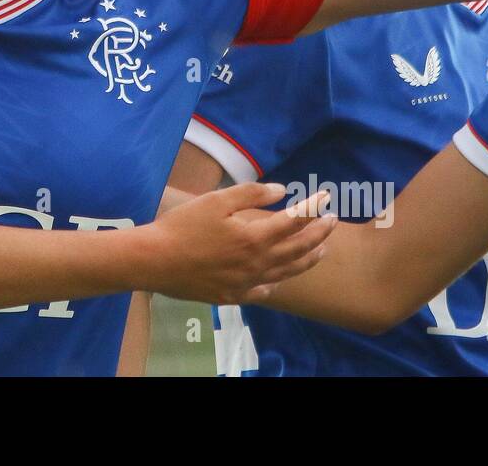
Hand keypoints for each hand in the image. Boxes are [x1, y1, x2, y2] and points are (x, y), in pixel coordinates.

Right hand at [143, 182, 336, 304]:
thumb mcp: (216, 201)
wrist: (155, 261)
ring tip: (321, 251)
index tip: (326, 198)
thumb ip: (250, 194)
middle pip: (297, 249)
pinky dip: (275, 283)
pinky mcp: (232, 296)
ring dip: (307, 260)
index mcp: (254, 238)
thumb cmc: (183, 226)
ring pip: (286, 272)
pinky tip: (277, 280)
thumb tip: (281, 191)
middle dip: (319, 234)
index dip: (313, 208)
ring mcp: (246, 283)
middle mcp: (257, 264)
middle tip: (332, 221)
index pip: (294, 222)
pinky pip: (262, 291)